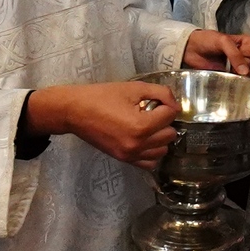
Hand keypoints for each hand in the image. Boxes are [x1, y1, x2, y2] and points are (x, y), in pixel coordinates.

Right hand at [25, 81, 179, 168]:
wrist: (74, 111)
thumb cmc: (101, 96)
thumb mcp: (133, 88)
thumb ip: (160, 93)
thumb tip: (174, 104)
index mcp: (141, 126)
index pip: (171, 115)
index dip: (167, 104)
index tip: (157, 100)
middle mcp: (138, 144)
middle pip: (170, 134)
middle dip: (165, 121)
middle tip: (152, 112)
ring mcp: (130, 155)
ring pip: (162, 150)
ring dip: (160, 137)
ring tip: (148, 125)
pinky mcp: (123, 159)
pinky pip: (149, 163)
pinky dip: (152, 152)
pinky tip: (145, 139)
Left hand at [184, 30, 249, 76]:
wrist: (190, 48)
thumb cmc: (207, 40)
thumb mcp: (223, 42)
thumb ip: (235, 55)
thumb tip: (246, 72)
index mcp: (244, 42)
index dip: (248, 53)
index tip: (239, 52)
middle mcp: (243, 54)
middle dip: (245, 64)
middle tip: (231, 63)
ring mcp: (237, 66)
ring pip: (249, 72)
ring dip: (242, 74)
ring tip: (231, 72)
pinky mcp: (230, 75)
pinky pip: (240, 80)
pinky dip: (238, 81)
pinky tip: (231, 79)